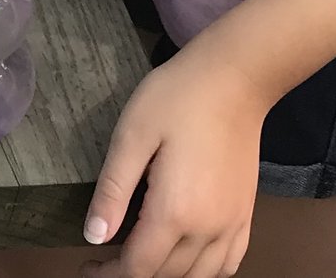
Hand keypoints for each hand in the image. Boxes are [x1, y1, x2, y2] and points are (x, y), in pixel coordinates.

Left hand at [87, 45, 273, 277]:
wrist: (235, 78)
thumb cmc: (177, 98)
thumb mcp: (131, 135)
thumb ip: (113, 191)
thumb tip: (94, 236)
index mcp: (175, 212)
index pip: (138, 268)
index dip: (108, 274)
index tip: (88, 264)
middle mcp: (208, 229)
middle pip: (167, 276)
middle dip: (132, 274)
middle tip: (105, 257)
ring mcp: (233, 224)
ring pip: (199, 277)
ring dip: (167, 275)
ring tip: (141, 255)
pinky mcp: (247, 214)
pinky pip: (229, 263)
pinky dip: (205, 270)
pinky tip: (187, 255)